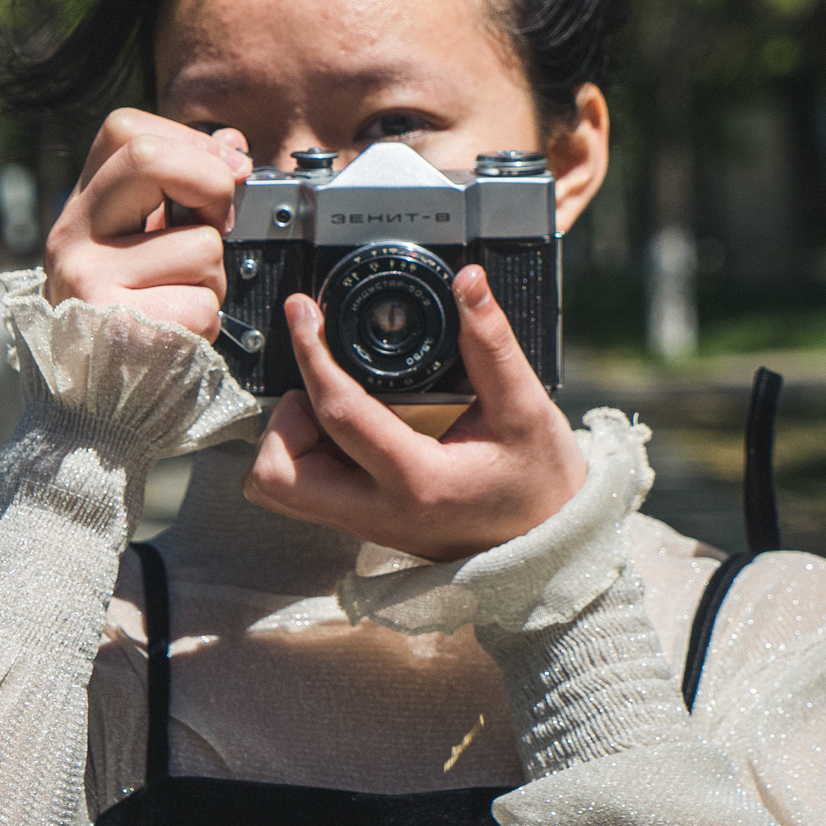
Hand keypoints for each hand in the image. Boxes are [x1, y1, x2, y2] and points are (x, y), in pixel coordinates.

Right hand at [44, 108, 251, 340]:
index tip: (225, 176)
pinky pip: (204, 305)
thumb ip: (180, 193)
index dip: (190, 142)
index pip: (125, 130)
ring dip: (213, 280)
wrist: (95, 414)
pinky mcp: (119, 327)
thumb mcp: (143, 246)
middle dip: (210, 188)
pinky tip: (177, 336)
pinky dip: (207, 325)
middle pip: (150, 159)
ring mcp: (88, 281)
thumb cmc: (129, 322)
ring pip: (201, 245)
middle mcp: (72, 237)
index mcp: (80, 210)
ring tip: (179, 302)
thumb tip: (233, 148)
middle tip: (214, 227)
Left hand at [243, 264, 586, 561]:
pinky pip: (306, 490)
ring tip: (336, 407)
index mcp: (416, 481)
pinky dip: (308, 454)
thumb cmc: (540, 481)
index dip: (312, 353)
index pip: (337, 413)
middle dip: (286, 418)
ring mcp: (365, 523)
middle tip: (322, 385)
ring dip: (290, 440)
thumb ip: (491, 342)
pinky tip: (350, 427)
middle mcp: (378, 511)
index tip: (305, 313)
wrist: (550, 542)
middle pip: (275, 474)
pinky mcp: (363, 522)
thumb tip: (468, 283)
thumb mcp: (525, 407)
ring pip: (279, 488)